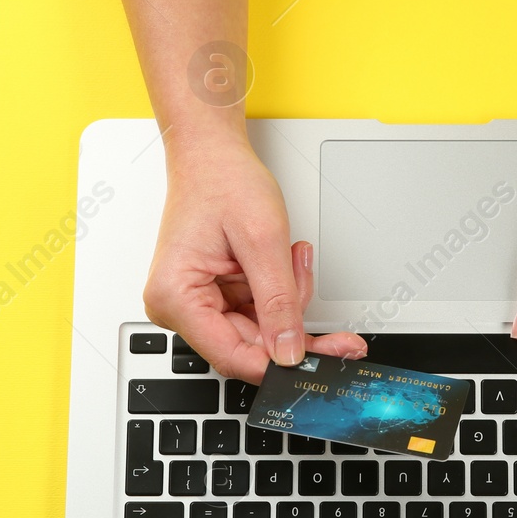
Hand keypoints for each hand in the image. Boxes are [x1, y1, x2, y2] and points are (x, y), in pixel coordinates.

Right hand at [143, 135, 366, 381]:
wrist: (211, 153)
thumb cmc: (222, 180)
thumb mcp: (262, 240)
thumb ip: (278, 302)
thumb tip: (289, 352)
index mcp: (175, 297)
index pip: (233, 356)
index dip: (280, 364)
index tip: (322, 362)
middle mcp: (179, 306)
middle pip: (250, 346)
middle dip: (294, 325)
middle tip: (341, 334)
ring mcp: (197, 301)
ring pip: (260, 330)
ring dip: (289, 300)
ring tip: (295, 257)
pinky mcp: (215, 294)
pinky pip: (258, 312)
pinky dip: (282, 292)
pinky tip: (288, 262)